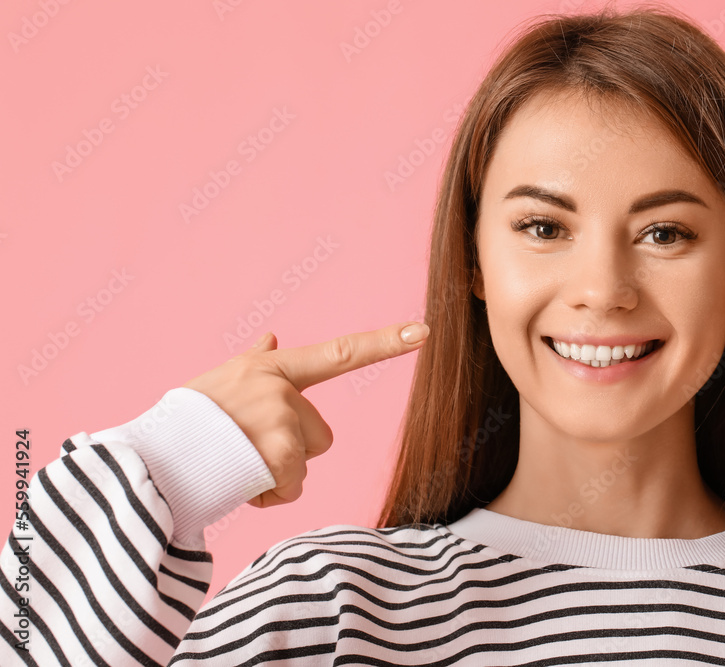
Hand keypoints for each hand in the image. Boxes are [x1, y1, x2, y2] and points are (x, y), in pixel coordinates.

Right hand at [182, 321, 429, 507]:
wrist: (150, 460)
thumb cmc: (186, 422)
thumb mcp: (220, 382)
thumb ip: (255, 363)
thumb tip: (273, 337)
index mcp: (273, 371)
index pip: (340, 353)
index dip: (384, 342)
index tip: (423, 331)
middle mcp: (282, 390)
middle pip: (321, 436)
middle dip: (291, 452)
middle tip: (245, 451)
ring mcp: (282, 422)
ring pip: (305, 465)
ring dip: (277, 476)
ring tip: (235, 465)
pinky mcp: (280, 455)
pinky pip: (292, 488)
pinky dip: (268, 496)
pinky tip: (237, 483)